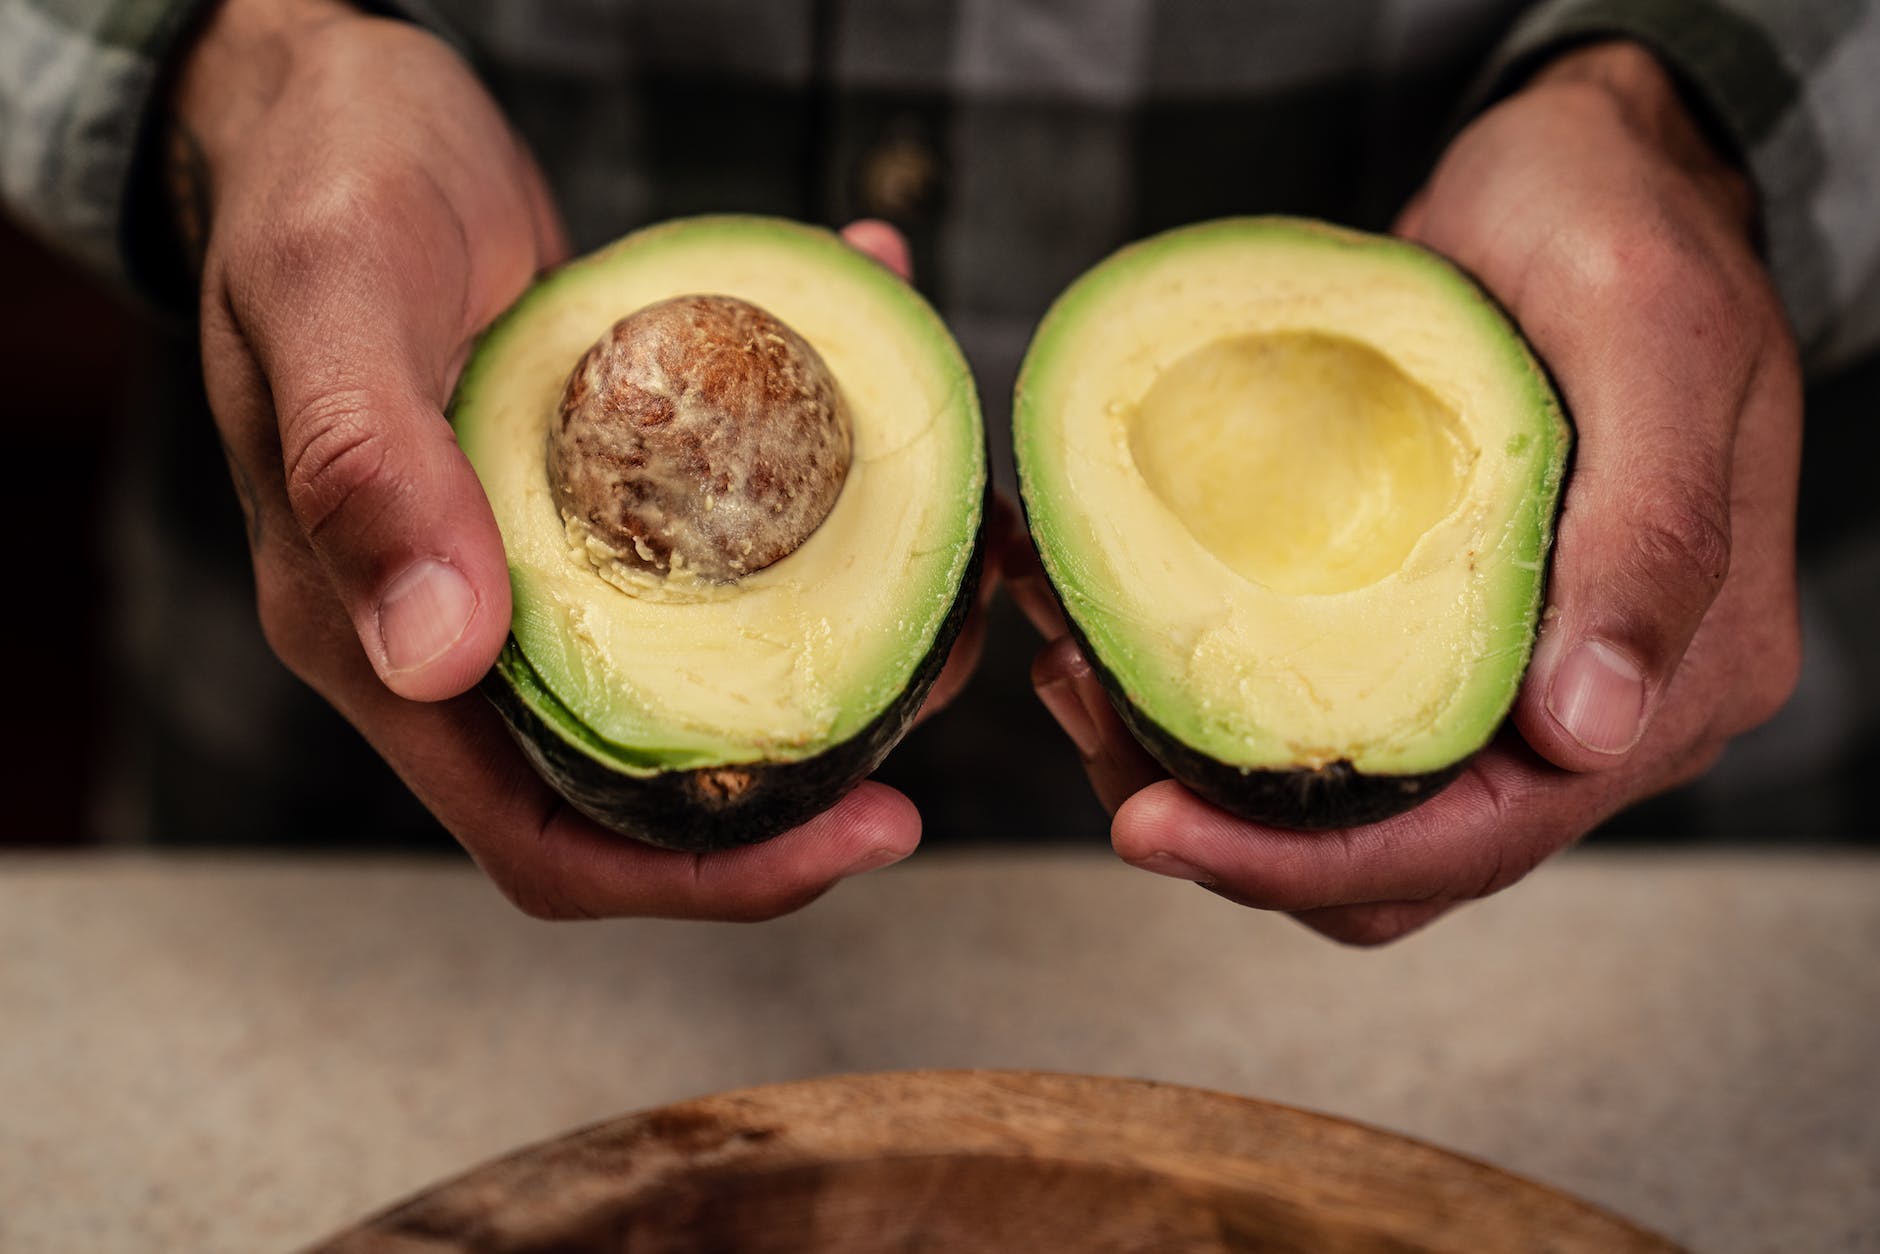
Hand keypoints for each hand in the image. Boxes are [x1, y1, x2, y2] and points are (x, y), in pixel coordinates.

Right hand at [174, 0, 959, 918]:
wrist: (329, 98)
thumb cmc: (314, 174)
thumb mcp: (332, 288)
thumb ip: (366, 469)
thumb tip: (437, 658)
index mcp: (375, 638)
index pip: (545, 842)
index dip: (707, 877)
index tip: (866, 835)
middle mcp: (462, 632)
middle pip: (656, 783)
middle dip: (815, 767)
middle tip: (946, 673)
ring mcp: (534, 567)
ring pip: (706, 668)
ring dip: (842, 631)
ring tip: (952, 557)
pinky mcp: (594, 495)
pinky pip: (719, 535)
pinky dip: (812, 484)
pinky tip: (881, 385)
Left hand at [1021, 41, 1802, 943]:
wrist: (1589, 169)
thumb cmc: (1623, 224)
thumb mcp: (1652, 336)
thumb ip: (1647, 535)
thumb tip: (1586, 733)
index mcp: (1674, 680)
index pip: (1480, 841)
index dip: (1305, 863)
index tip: (1147, 825)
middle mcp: (1590, 712)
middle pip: (1388, 861)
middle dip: (1221, 826)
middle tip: (1081, 707)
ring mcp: (1507, 678)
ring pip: (1335, 808)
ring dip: (1191, 765)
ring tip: (1076, 660)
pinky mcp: (1432, 634)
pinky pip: (1316, 714)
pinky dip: (1206, 697)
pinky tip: (1118, 620)